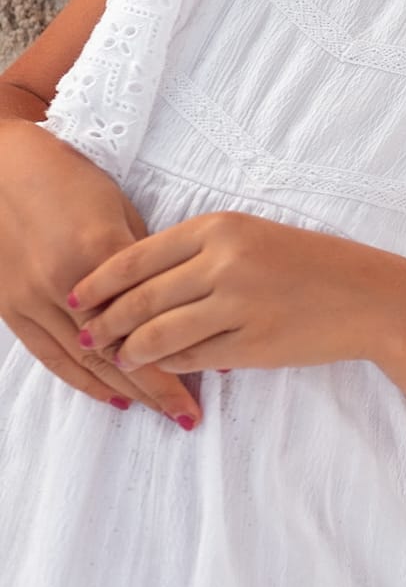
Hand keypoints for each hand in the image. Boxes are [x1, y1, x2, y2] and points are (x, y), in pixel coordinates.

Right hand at [0, 121, 198, 424]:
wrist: (1, 171)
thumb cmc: (74, 183)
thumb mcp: (122, 213)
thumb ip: (148, 262)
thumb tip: (190, 303)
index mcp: (101, 253)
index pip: (148, 321)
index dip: (176, 359)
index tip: (205, 385)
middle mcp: (64, 283)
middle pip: (118, 350)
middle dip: (154, 387)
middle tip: (187, 415)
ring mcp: (32, 298)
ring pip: (85, 360)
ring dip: (123, 390)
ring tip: (158, 411)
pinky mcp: (10, 307)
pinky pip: (49, 354)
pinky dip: (81, 379)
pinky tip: (110, 398)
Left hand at [70, 212, 405, 373]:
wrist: (371, 297)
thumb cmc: (310, 265)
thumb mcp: (253, 240)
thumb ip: (197, 255)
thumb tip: (135, 288)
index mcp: (220, 228)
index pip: (136, 258)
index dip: (98, 283)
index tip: (77, 298)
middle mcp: (225, 261)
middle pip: (139, 299)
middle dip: (105, 323)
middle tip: (88, 337)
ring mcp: (239, 304)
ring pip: (157, 334)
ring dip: (130, 351)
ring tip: (119, 358)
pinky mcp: (252, 344)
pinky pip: (191, 358)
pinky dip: (169, 365)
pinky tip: (162, 366)